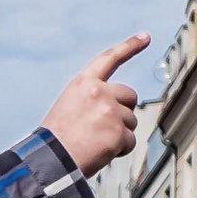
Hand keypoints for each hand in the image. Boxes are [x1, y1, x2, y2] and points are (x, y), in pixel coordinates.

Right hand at [40, 33, 146, 177]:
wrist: (51, 161)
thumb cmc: (57, 139)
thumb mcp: (70, 107)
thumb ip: (93, 100)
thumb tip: (120, 108)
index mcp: (83, 84)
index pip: (109, 59)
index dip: (130, 46)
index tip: (145, 37)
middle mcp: (99, 93)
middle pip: (130, 97)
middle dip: (123, 111)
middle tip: (104, 127)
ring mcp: (110, 112)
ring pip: (131, 122)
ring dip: (119, 134)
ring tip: (95, 142)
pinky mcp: (118, 132)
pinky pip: (130, 141)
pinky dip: (120, 150)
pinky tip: (101, 152)